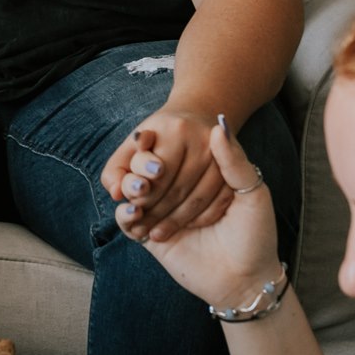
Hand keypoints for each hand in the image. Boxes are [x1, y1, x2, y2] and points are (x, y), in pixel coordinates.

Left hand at [100, 106, 233, 243]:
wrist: (197, 121)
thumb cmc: (156, 140)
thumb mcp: (130, 149)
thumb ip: (115, 172)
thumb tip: (116, 194)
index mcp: (174, 129)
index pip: (156, 172)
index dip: (144, 194)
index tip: (133, 209)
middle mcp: (201, 138)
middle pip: (177, 188)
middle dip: (156, 212)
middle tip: (141, 229)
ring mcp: (222, 156)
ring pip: (197, 198)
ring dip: (175, 221)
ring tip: (157, 233)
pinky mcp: (239, 169)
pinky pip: (217, 203)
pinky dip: (200, 218)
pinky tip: (184, 226)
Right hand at [132, 116, 282, 311]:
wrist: (246, 280)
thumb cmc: (255, 235)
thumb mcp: (252, 192)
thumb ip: (234, 159)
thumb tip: (220, 124)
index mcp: (201, 177)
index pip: (172, 154)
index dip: (157, 144)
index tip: (150, 135)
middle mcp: (179, 193)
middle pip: (148, 173)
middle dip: (141, 167)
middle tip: (148, 168)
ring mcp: (162, 215)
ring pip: (134, 195)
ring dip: (131, 189)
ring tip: (138, 189)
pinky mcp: (150, 238)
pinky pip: (128, 223)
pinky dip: (124, 214)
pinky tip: (132, 210)